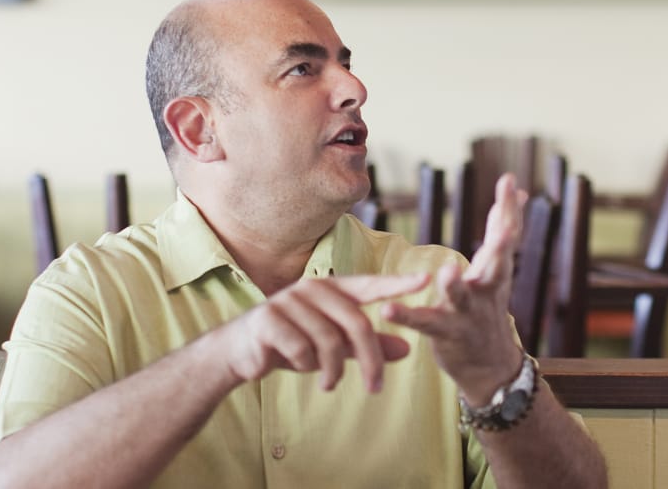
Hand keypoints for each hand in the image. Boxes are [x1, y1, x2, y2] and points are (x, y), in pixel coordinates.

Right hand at [221, 273, 428, 392]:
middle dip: (371, 359)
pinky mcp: (269, 319)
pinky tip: (301, 368)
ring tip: (329, 383)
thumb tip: (408, 349)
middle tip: (375, 388)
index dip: (397, 283)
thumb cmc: (292, 344)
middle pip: (357, 323)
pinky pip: (302, 349)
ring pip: (330, 341)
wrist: (240, 353)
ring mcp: (288, 300)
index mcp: (331, 289)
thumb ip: (368, 345)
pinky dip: (307, 366)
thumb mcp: (334, 347)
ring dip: (334, 370)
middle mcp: (312, 288)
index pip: (370, 284)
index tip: (426, 279)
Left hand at [382, 173, 529, 402]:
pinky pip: (424, 323)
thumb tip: (519, 191)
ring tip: (448, 271)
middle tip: (505, 224)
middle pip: (497, 263)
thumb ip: (502, 231)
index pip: (507, 235)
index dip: (509, 208)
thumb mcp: (498, 267)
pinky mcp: (445, 332)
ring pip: (461, 296)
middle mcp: (487, 288)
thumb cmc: (489, 308)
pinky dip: (406, 316)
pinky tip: (388, 309)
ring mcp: (467, 312)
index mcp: (497, 270)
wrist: (491, 366)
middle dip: (501, 243)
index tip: (510, 181)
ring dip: (455, 284)